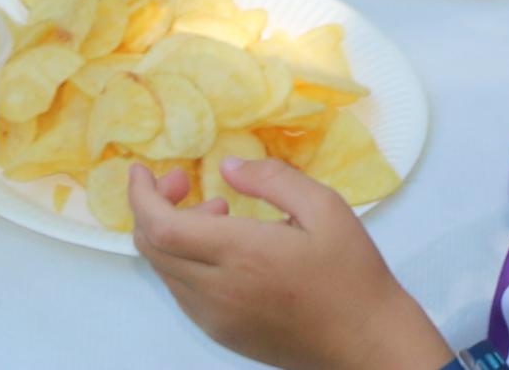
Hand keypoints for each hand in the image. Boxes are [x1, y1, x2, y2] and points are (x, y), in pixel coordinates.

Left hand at [126, 156, 445, 369]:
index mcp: (242, 255)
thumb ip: (272, 179)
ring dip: (172, 235)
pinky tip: (224, 249)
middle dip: (154, 207)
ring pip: (165, 271)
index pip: (160, 227)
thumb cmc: (352, 275)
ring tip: (217, 212)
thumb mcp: (325, 208)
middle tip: (183, 181)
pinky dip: (185, 262)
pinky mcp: (224, 334)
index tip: (143, 170)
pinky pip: (184, 293)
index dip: (141, 196)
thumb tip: (226, 167)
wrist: (367, 342)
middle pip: (152, 248)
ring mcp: (218, 319)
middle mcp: (219, 292)